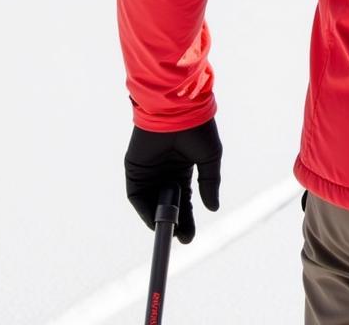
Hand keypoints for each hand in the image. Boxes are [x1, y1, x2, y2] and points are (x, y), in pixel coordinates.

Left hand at [124, 117, 221, 243]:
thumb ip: (209, 183)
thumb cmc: (197, 129)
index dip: (188, 218)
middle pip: (169, 206)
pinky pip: (138, 196)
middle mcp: (166, 173)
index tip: (190, 236)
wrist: (176, 110)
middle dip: (175, 222)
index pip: (185, 200)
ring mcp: (150, 173)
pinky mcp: (135, 171)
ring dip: (159, 219)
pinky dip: (144, 210)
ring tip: (170, 232)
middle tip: (182, 238)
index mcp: (184, 169)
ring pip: (153, 203)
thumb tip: (213, 208)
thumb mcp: (209, 158)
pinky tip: (154, 221)